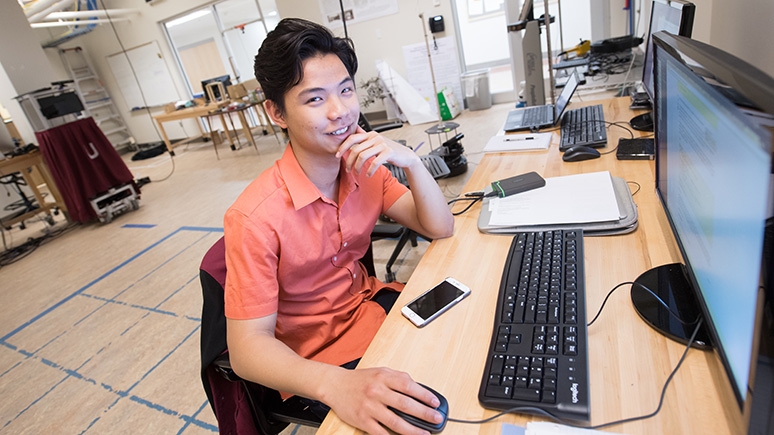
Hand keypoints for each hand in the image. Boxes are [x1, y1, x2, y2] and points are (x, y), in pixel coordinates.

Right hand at [321, 367, 443, 434]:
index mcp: (384, 377)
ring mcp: (370, 407)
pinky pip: (380, 432)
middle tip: (437, 419)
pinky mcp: (363, 420)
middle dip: (424, 413)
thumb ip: (398, 378)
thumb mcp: (380, 371)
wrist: (335, 385)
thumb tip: (418, 388)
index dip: (425, 395)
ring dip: (413, 430)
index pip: (409, 386)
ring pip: (395, 421)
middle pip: (405, 404)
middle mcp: (377, 391)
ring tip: (425, 434)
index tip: (435, 403)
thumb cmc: (360, 379)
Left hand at [336, 126, 420, 176]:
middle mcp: (375, 137)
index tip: (337, 155)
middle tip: (348, 169)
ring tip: (357, 173)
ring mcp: (382, 144)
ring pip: (363, 156)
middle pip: (356, 149)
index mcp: (370, 135)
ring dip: (358, 167)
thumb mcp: (376, 142)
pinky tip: (368, 174)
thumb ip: (365, 138)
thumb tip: (353, 132)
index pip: (352, 138)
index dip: (343, 146)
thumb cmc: (389, 151)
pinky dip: (369, 170)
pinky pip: (375, 162)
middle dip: (349, 161)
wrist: (405, 156)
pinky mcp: (388, 152)